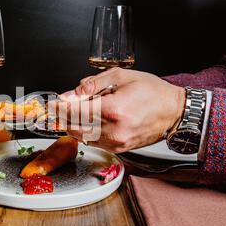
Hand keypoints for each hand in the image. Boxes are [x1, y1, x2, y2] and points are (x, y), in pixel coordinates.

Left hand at [60, 68, 184, 152]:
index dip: (59, 107)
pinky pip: (94, 142)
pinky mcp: (119, 149)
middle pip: (75, 126)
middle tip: (60, 107)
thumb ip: (93, 85)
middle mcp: (114, 129)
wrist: (174, 112)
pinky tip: (92, 121)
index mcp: (113, 109)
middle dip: (64, 116)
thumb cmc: (152, 92)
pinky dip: (87, 132)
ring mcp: (117, 142)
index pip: (75, 111)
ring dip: (75, 124)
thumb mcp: (122, 77)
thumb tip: (71, 94)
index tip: (51, 104)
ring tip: (79, 111)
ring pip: (82, 136)